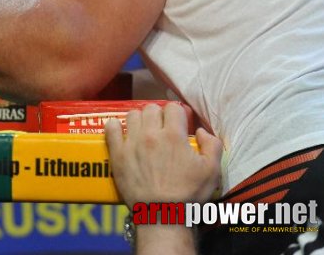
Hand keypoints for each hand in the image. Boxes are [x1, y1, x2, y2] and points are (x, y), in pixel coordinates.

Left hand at [104, 102, 222, 205]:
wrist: (162, 214)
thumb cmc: (188, 194)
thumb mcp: (212, 171)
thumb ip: (212, 145)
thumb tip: (201, 131)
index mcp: (174, 135)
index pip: (173, 108)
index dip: (178, 114)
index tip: (178, 123)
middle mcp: (151, 134)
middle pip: (151, 109)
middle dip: (159, 115)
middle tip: (162, 128)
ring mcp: (131, 142)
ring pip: (132, 115)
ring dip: (139, 120)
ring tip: (144, 131)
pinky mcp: (117, 153)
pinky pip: (111, 128)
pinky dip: (115, 125)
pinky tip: (120, 130)